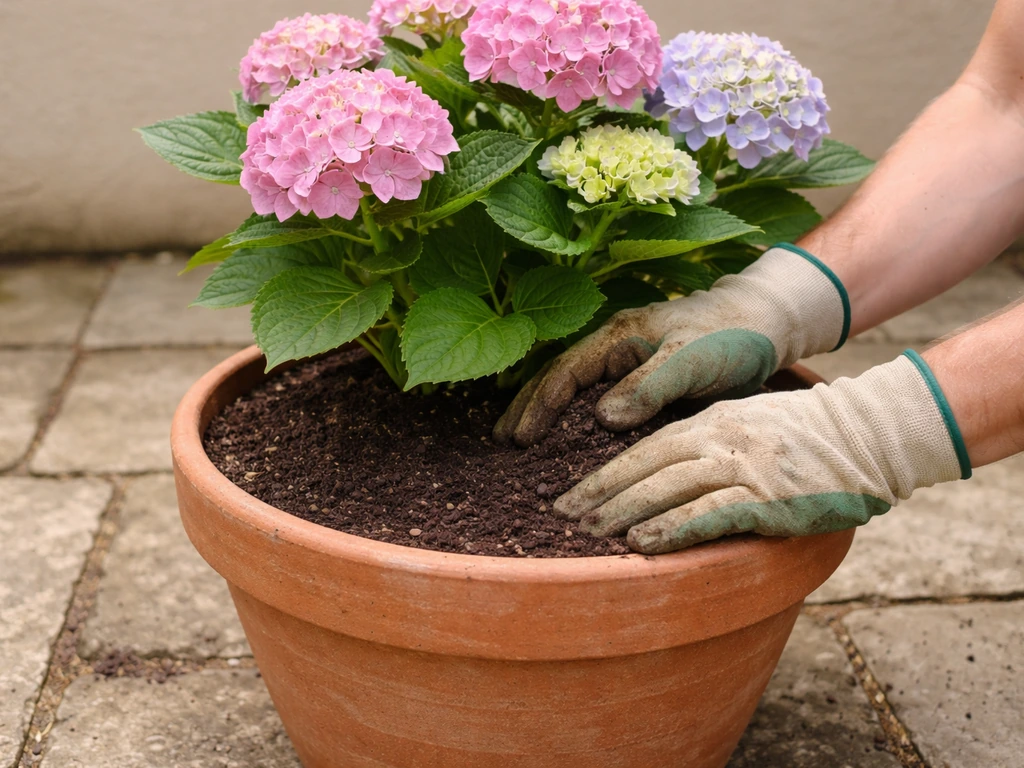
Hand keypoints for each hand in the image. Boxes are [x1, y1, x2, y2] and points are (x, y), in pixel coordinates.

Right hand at [494, 245, 847, 446]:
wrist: (765, 327)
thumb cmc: (729, 335)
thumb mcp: (690, 359)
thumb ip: (649, 386)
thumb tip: (602, 419)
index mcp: (616, 337)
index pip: (564, 372)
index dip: (539, 405)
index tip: (520, 439)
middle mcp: (613, 352)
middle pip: (557, 381)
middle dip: (527, 409)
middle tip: (501, 444)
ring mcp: (625, 370)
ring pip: (574, 395)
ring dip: (545, 418)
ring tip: (519, 446)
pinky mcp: (643, 389)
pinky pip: (600, 409)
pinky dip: (577, 427)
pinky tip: (567, 449)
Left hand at [554, 353, 968, 553]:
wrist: (867, 433)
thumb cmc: (806, 433)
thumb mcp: (748, 424)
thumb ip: (706, 443)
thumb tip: (664, 470)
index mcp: (711, 423)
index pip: (644, 449)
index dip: (604, 474)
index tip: (569, 495)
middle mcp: (719, 440)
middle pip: (646, 467)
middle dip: (600, 493)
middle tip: (560, 518)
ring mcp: (743, 467)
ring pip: (669, 488)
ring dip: (625, 511)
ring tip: (589, 533)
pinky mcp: (768, 498)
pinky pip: (711, 513)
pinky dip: (674, 527)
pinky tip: (644, 542)